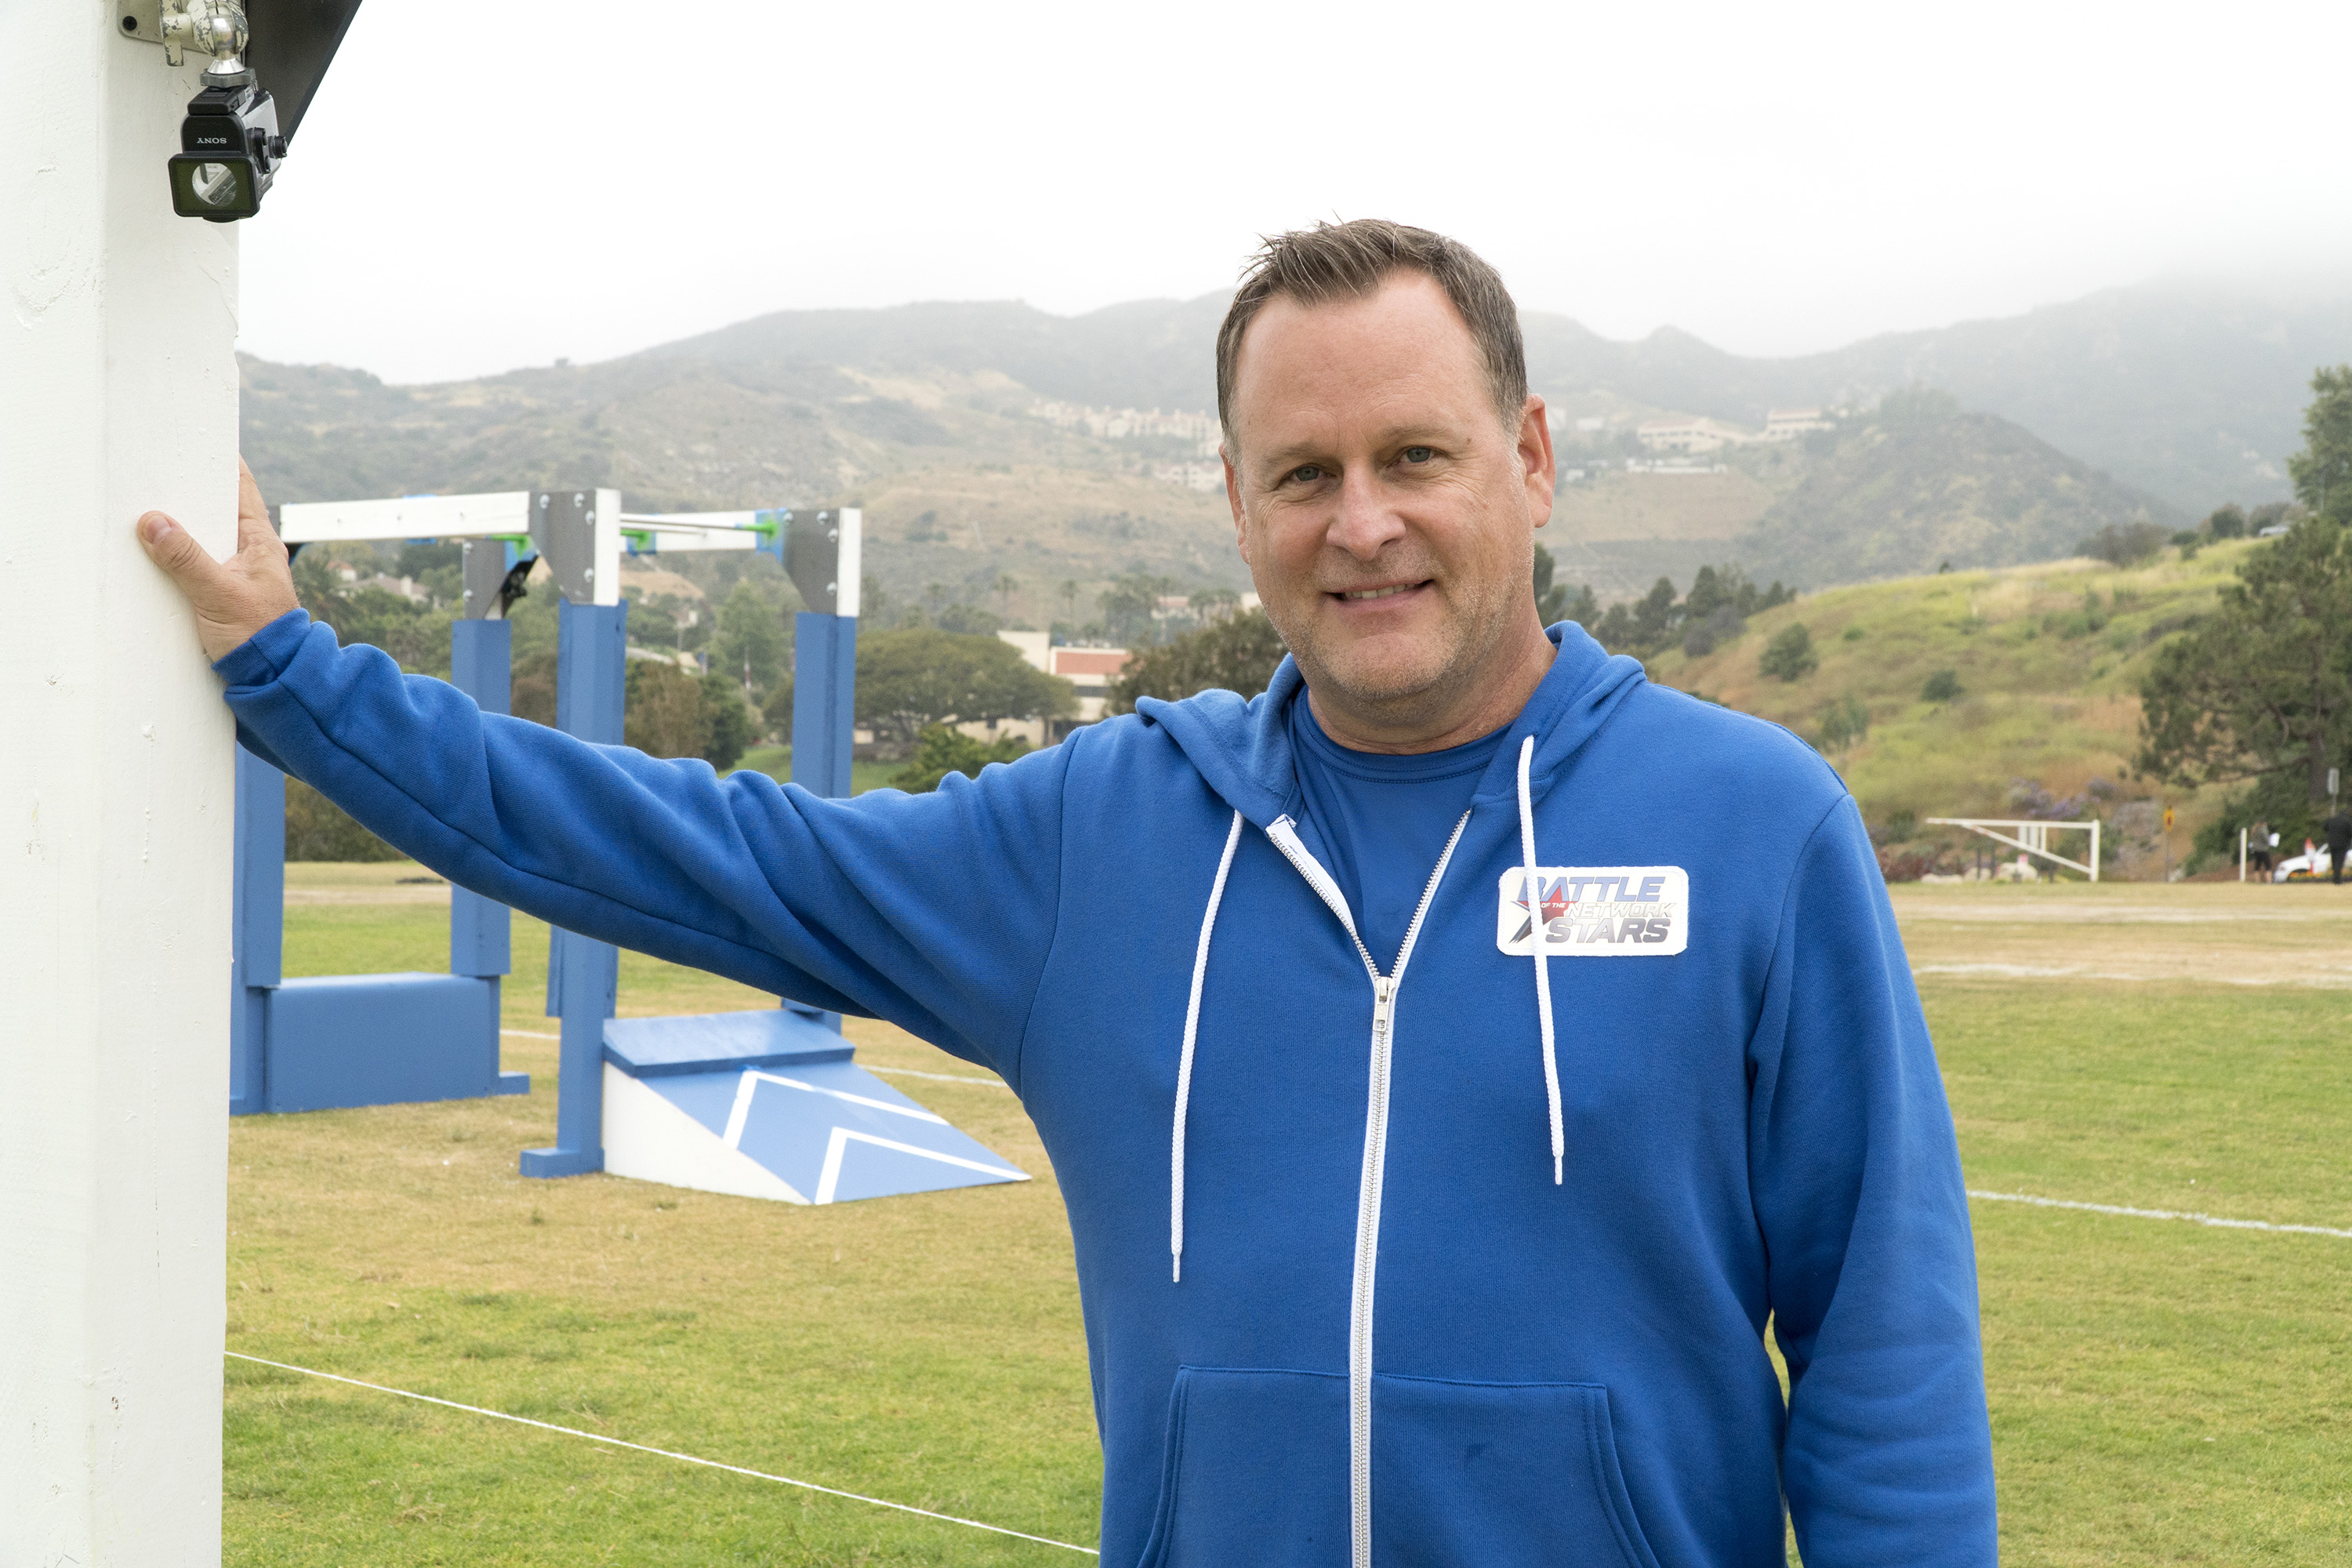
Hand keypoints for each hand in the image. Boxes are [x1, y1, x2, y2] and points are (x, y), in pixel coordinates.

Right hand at [138, 457, 299, 661]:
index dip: (220, 461)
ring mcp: (235, 571)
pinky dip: (175, 552)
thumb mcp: (218, 594)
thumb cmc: (259, 637)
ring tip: (144, 504)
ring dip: (178, 524)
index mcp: (260, 541)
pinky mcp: (220, 591)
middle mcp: (249, 551)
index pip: (240, 488)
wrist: (273, 678)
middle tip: (155, 468)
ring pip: (202, 536)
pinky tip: (151, 549)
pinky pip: (194, 561)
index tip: (196, 437)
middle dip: (187, 491)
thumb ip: (186, 559)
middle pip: (215, 508)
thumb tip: (153, 521)